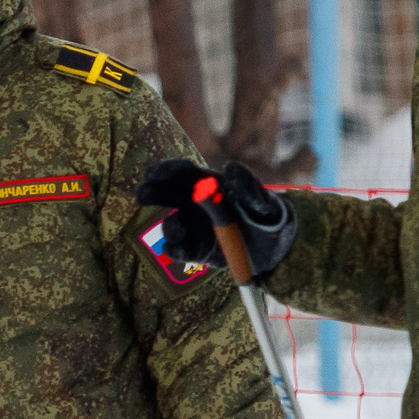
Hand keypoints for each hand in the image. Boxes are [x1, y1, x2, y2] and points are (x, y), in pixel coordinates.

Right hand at [135, 159, 295, 277]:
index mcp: (209, 185)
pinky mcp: (197, 251)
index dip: (166, 170)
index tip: (153, 172)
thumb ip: (249, 187)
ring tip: (178, 226)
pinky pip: (179, 250)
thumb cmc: (269, 217)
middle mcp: (196, 205)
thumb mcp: (265, 202)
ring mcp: (194, 228)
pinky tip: (176, 249)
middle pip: (168, 196)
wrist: (275, 248)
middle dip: (153, 192)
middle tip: (142, 194)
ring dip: (170, 225)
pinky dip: (174, 250)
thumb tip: (230, 167)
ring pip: (172, 225)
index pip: (183, 173)